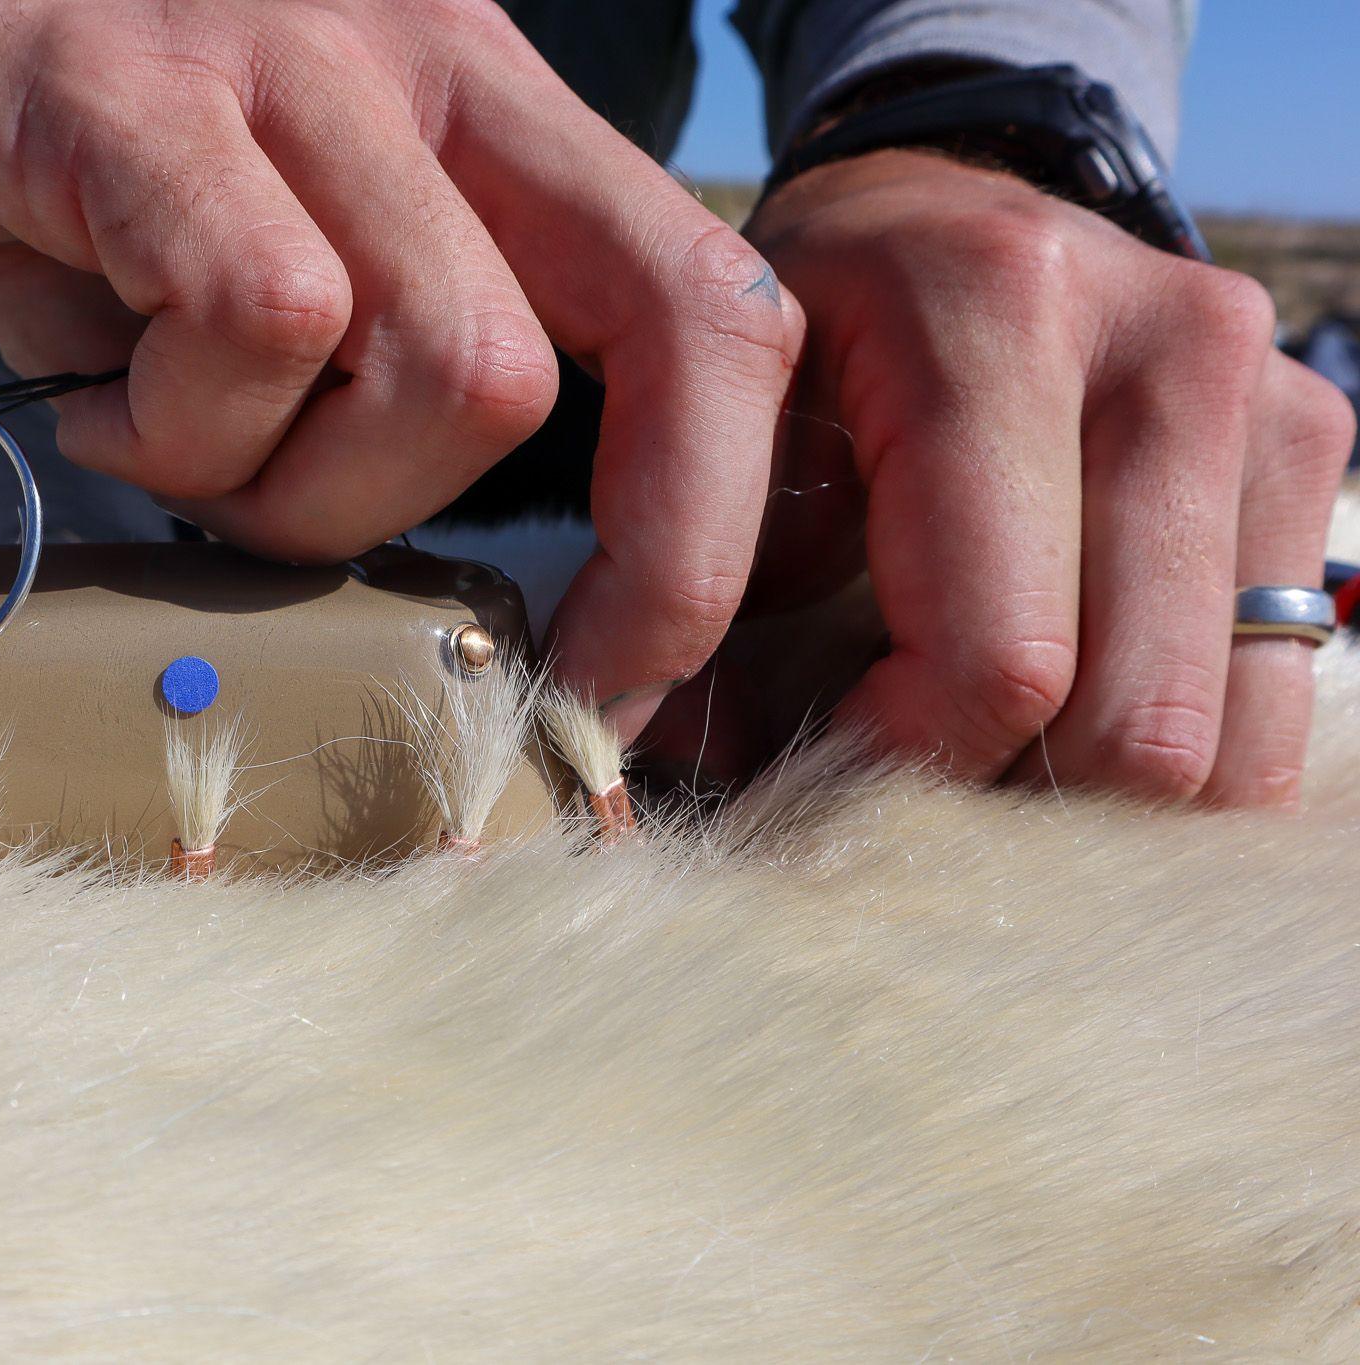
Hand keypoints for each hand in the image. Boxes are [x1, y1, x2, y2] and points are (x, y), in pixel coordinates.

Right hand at [0, 0, 801, 718]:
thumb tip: (461, 618)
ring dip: (286, 489)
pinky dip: (178, 427)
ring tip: (160, 439)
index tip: (608, 675)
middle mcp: (432, 63)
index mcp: (504, 116)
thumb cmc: (108, 185)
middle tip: (302, 551)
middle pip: (552, 372)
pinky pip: (258, 319)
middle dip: (412, 524)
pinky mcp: (136, 93)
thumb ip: (397, 399)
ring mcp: (295, 60)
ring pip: (439, 364)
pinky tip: (97, 407)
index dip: (698, 529)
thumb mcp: (300, 265)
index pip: (711, 312)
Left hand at [660, 150, 1354, 807]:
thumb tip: (712, 758)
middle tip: (902, 787)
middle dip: (1007, 796)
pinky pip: (1277, 690)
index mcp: (994, 316)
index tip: (826, 772)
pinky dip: (1172, 746)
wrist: (936, 216)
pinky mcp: (1312, 439)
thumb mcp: (728, 421)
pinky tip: (1066, 716)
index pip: (1000, 656)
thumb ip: (713, 577)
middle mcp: (1168, 342)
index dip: (909, 765)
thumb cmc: (812, 332)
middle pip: (1138, 719)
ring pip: (1228, 735)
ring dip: (1097, 792)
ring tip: (981, 753)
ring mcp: (1266, 393)